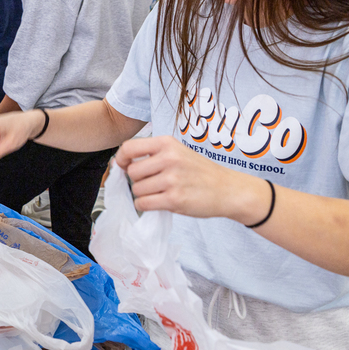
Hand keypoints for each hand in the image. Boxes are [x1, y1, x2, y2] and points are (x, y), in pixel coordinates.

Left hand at [114, 136, 270, 223]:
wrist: (229, 190)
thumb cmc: (200, 172)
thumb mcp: (178, 152)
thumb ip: (152, 154)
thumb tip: (119, 162)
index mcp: (167, 144)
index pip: (129, 148)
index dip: (121, 159)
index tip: (123, 166)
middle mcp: (169, 158)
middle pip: (131, 172)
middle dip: (137, 180)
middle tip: (152, 183)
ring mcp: (172, 179)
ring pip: (136, 189)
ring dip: (142, 194)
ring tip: (159, 193)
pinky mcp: (174, 199)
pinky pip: (143, 204)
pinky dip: (145, 205)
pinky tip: (157, 202)